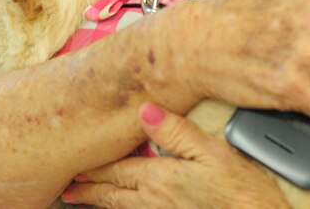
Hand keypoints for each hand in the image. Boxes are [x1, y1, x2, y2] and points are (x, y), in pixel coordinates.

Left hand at [62, 103, 287, 207]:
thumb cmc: (241, 191)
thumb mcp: (212, 152)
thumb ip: (176, 132)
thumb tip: (144, 112)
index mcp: (161, 179)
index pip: (118, 171)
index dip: (94, 168)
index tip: (74, 164)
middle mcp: (157, 201)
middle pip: (115, 194)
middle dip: (89, 189)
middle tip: (67, 187)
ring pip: (124, 208)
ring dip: (101, 202)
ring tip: (82, 199)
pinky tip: (125, 207)